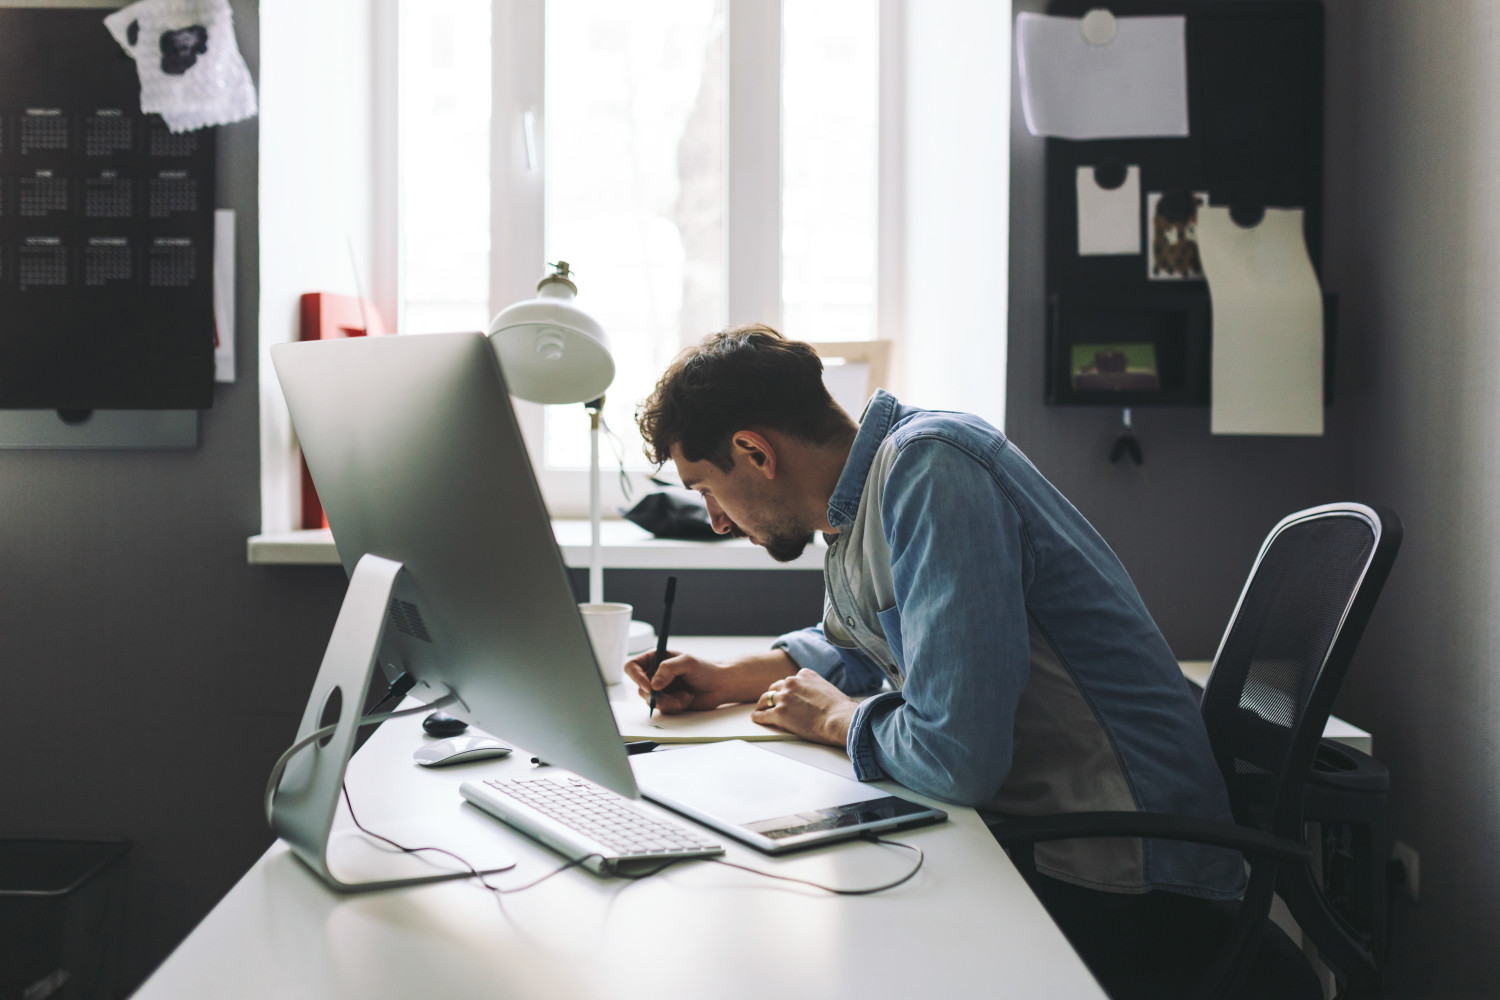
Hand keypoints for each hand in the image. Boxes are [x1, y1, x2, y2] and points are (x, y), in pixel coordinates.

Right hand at [624, 649, 799, 713]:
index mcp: (655, 658)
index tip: (650, 687)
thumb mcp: (688, 663)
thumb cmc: (706, 670)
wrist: (720, 686)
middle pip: (640, 688)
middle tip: (673, 698)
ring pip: (650, 701)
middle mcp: (654, 673)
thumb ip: (668, 669)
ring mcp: (660, 689)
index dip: (636, 677)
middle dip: (657, 696)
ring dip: (668, 702)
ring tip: (685, 697)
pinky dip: (675, 706)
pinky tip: (687, 699)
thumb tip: (654, 684)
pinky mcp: (666, 702)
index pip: (632, 666)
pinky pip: (662, 709)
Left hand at [750, 669, 855, 747]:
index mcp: (804, 675)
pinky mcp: (779, 713)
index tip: (787, 695)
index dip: (788, 690)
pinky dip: (758, 717)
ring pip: (766, 699)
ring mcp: (784, 697)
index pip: (790, 680)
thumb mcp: (828, 689)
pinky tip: (757, 718)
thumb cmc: (840, 708)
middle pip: (775, 687)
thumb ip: (817, 689)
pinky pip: (762, 714)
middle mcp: (792, 682)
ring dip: (763, 704)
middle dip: (774, 695)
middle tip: (771, 702)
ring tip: (760, 709)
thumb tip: (819, 698)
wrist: (839, 719)